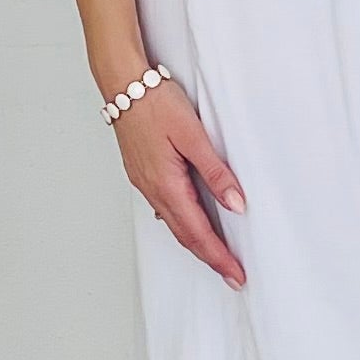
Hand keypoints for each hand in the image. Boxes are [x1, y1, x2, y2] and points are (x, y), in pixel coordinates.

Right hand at [117, 83, 247, 287]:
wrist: (123, 84)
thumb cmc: (155, 103)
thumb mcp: (193, 135)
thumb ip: (215, 171)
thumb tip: (236, 203)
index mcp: (166, 184)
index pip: (198, 232)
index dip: (218, 256)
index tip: (236, 274)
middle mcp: (152, 189)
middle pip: (184, 235)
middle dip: (210, 258)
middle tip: (232, 275)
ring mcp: (144, 182)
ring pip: (173, 224)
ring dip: (196, 243)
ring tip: (216, 256)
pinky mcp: (142, 173)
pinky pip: (164, 208)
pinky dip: (181, 224)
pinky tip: (189, 222)